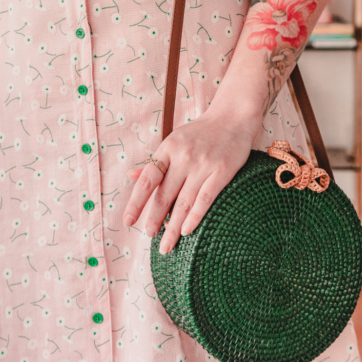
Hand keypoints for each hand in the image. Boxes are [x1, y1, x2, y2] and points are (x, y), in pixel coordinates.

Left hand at [123, 112, 255, 253]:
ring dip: (173, 226)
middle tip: (148, 236)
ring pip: (183, 202)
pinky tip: (186, 231)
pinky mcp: (221, 172)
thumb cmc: (201, 132)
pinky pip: (205, 199)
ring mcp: (202, 165)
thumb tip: (131, 176)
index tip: (128, 221)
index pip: (147, 179)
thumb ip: (155, 161)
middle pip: (164, 194)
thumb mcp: (174, 140)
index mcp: (168, 148)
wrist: (232, 117)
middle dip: (154, 219)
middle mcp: (183, 157)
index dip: (136, 202)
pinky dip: (195, 217)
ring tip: (165, 245)